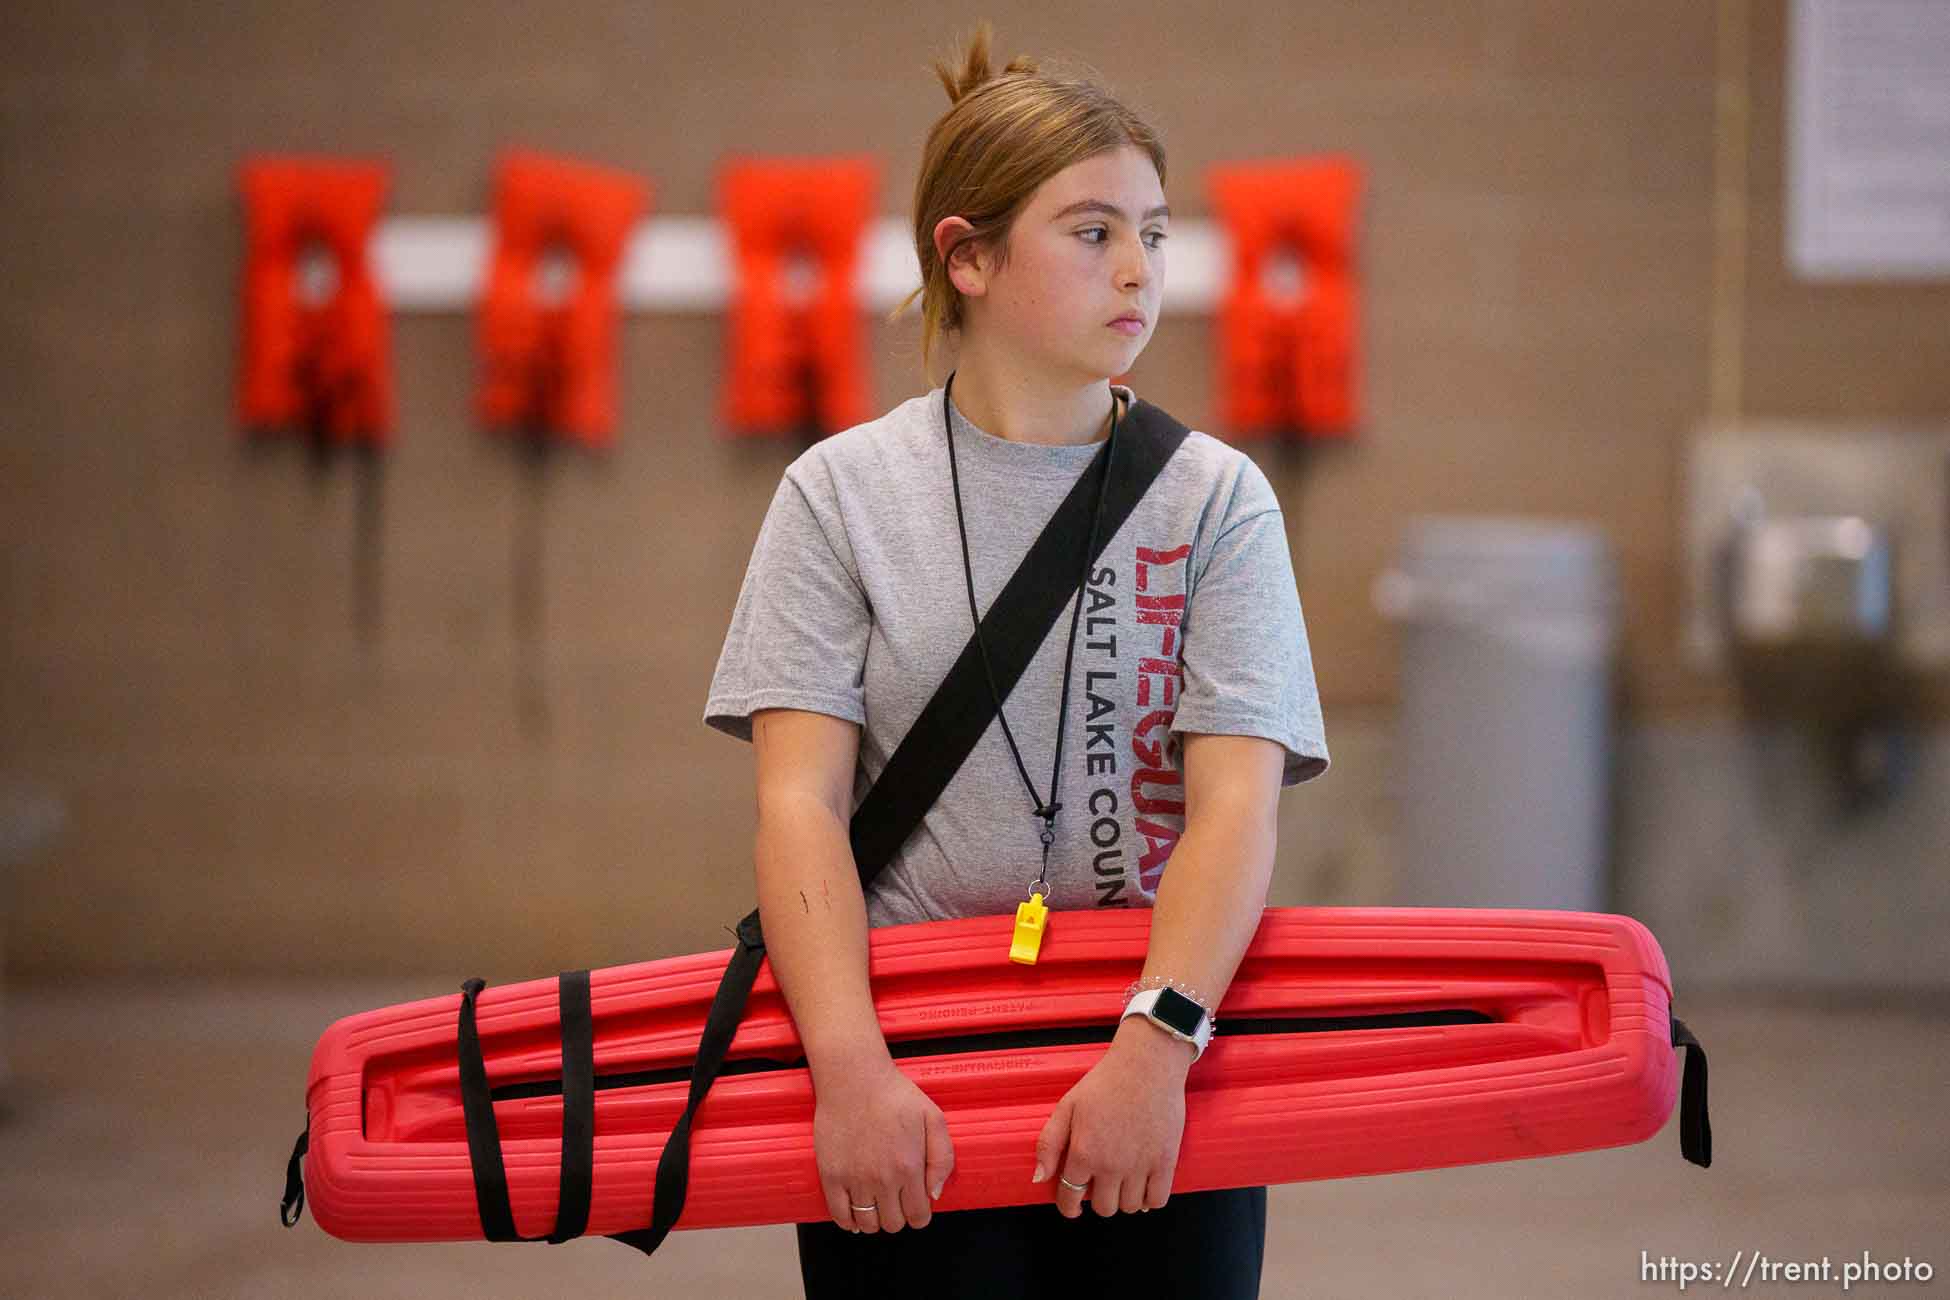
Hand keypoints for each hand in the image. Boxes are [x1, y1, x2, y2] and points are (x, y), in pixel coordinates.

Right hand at [811, 1058, 954, 1233]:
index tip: (916, 1205)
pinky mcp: (831, 1175)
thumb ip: (943, 1158)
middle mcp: (882, 1179)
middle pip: (893, 1224)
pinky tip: (856, 1213)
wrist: (854, 1079)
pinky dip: (849, 1222)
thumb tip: (935, 1194)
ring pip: (868, 1224)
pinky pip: (840, 1216)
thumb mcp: (934, 1118)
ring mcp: (854, 1179)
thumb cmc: (894, 1095)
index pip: (918, 1215)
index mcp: (909, 1167)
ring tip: (877, 1204)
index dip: (920, 1214)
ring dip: (876, 1220)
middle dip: (899, 1216)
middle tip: (897, 1200)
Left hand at [1032, 1018, 1191, 1216]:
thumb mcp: (1067, 1106)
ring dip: (1124, 1199)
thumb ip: (1048, 1144)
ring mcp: (1140, 1165)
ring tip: (1123, 1181)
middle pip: (1104, 1208)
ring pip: (1130, 1207)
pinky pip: (1157, 1201)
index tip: (1073, 1205)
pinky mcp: (1166, 1162)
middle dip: (1098, 1199)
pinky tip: (1144, 1185)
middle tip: (1101, 1182)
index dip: (1069, 1206)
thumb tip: (1038, 1179)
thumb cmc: (1106, 1082)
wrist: (1147, 1065)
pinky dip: (1150, 1199)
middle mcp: (1111, 1165)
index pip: (1071, 1198)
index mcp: (1084, 1152)